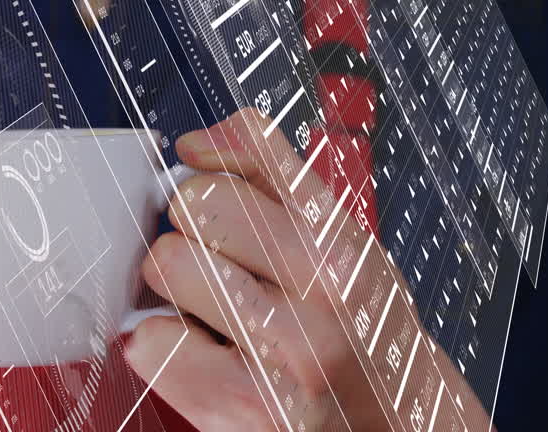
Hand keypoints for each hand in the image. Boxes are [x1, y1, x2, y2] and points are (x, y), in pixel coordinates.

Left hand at [125, 109, 490, 431]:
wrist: (396, 425)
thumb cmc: (355, 330)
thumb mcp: (337, 242)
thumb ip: (268, 176)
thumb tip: (194, 144)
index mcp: (344, 239)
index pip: (253, 150)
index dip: (212, 169)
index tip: (208, 190)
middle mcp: (326, 290)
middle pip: (194, 203)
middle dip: (190, 232)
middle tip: (218, 269)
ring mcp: (287, 352)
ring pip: (166, 264)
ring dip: (171, 290)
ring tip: (209, 313)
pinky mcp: (245, 405)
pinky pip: (150, 339)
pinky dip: (161, 346)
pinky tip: (200, 355)